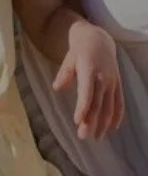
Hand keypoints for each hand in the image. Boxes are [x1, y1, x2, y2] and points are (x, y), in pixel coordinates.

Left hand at [54, 22, 124, 139]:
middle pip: (98, 102)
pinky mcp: (118, 84)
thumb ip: (64, 73)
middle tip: (84, 136)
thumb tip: (57, 88)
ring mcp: (113, 81)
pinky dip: (117, 115)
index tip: (77, 120)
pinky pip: (119, 102)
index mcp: (89, 70)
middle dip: (91, 121)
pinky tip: (112, 127)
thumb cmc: (79, 50)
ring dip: (103, 122)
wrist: (99, 39)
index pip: (87, 91)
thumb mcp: (68, 58)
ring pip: (109, 105)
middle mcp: (104, 77)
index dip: (83, 107)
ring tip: (96, 136)